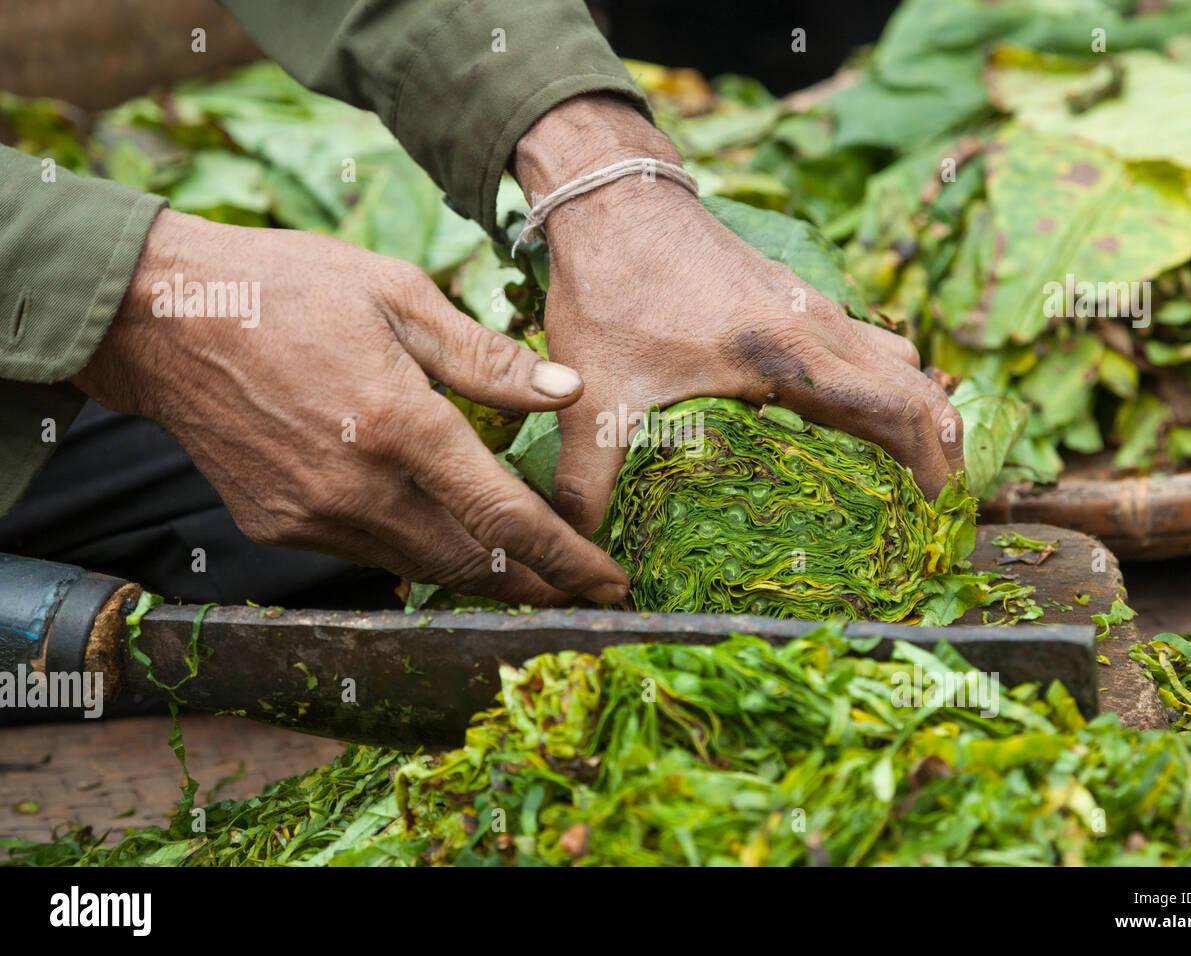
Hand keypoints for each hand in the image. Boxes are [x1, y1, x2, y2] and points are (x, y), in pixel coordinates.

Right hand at [72, 209, 628, 604]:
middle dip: (538, 584)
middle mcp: (359, 489)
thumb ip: (487, 358)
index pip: (505, 517)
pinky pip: (372, 553)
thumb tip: (568, 395)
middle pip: (473, 564)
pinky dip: (420, 552)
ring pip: (424, 569)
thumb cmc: (289, 288)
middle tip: (585, 587)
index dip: (567, 559)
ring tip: (532, 569)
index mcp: (401, 426)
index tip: (611, 582)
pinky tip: (444, 533)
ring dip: (484, 575)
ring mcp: (314, 516)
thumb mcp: (399, 294)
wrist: (162, 317)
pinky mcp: (281, 525)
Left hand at [513, 95, 963, 535]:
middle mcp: (818, 326)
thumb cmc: (610, 289)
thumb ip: (588, 477)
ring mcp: (812, 307)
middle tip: (937, 507)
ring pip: (894, 364)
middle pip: (915, 388)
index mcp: (788, 352)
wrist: (611, 198)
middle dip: (940, 448)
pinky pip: (862, 347)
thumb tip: (579, 545)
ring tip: (902, 474)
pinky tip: (845, 422)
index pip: (897, 407)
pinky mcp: (795, 298)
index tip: (943, 512)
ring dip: (911, 412)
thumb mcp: (594, 393)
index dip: (933, 462)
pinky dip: (878, 386)